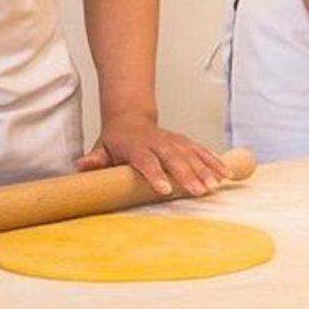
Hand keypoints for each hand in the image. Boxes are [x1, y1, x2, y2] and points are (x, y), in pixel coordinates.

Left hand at [76, 114, 229, 196]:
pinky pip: (203, 152)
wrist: (130, 117)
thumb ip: (95, 160)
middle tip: (199, 191)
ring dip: (206, 170)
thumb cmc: (117, 141)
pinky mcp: (186, 143)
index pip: (146, 162)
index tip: (164, 189)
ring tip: (216, 186)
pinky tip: (227, 173)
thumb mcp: (102, 148)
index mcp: (137, 148)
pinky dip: (216, 162)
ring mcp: (175, 142)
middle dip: (188, 176)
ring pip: (193, 155)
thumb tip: (80, 165)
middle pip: (175, 160)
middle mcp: (159, 143)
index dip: (155, 175)